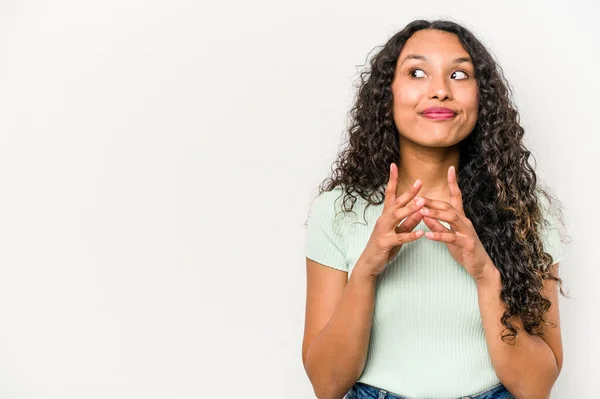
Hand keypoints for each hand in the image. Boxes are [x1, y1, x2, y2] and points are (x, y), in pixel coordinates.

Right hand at [355, 163, 425, 278]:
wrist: (369, 263)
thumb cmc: (385, 246)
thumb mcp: (399, 232)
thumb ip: (410, 221)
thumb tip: (421, 209)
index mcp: (387, 215)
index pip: (390, 193)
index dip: (392, 179)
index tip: (394, 165)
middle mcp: (383, 219)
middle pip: (396, 202)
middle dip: (408, 192)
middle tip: (419, 182)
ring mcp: (383, 231)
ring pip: (397, 217)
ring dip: (410, 209)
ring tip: (422, 203)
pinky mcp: (385, 243)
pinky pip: (399, 237)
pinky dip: (411, 235)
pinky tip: (421, 234)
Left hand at [418, 166, 495, 280]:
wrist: (480, 267)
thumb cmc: (464, 250)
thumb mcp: (449, 236)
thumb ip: (438, 225)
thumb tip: (425, 214)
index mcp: (461, 218)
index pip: (457, 196)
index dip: (454, 183)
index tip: (450, 168)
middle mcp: (465, 221)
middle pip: (449, 206)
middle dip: (433, 201)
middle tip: (417, 198)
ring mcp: (467, 232)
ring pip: (452, 218)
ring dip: (436, 214)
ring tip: (421, 212)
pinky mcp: (467, 244)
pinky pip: (452, 237)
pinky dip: (439, 235)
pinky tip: (428, 235)